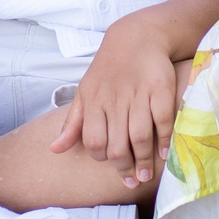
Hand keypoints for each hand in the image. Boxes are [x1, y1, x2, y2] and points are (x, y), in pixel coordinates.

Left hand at [50, 20, 178, 188]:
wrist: (137, 37)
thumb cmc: (108, 70)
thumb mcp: (85, 93)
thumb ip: (73, 123)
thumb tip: (55, 150)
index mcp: (93, 101)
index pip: (93, 140)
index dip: (102, 157)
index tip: (112, 165)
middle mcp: (115, 99)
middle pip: (118, 143)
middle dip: (124, 167)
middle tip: (131, 180)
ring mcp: (139, 94)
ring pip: (140, 136)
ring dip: (144, 160)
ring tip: (146, 176)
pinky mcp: (160, 89)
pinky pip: (162, 120)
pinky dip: (164, 140)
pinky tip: (164, 154)